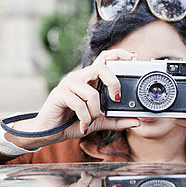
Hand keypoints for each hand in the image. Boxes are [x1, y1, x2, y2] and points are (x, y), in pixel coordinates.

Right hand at [8, 49, 140, 149]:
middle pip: (101, 68)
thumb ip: (116, 120)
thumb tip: (136, 122)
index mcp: (90, 79)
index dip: (118, 54)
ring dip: (95, 112)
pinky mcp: (59, 94)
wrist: (49, 132)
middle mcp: (79, 77)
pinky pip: (79, 105)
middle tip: (117, 98)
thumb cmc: (72, 122)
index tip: (133, 57)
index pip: (104, 59)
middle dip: (113, 83)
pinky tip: (83, 125)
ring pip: (92, 93)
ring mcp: (68, 84)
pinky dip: (85, 119)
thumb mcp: (98, 121)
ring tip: (90, 121)